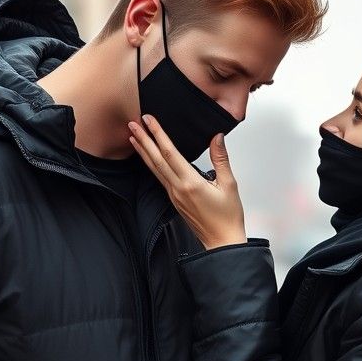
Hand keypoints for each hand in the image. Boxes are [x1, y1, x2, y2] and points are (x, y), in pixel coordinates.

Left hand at [128, 115, 246, 249]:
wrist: (221, 241)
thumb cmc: (227, 216)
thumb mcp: (229, 184)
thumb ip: (221, 159)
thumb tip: (217, 137)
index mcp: (191, 183)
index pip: (169, 153)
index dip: (158, 134)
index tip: (149, 120)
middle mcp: (178, 189)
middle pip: (156, 160)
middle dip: (143, 140)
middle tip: (132, 124)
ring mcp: (174, 196)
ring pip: (155, 169)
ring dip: (143, 152)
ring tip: (133, 137)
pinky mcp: (175, 200)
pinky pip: (160, 179)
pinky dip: (151, 165)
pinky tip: (148, 158)